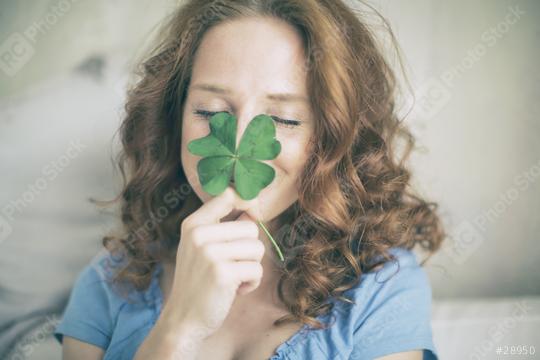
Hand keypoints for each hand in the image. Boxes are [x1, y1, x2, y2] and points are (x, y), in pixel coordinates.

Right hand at [165, 187, 265, 337]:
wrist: (184, 320)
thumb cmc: (200, 282)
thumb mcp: (202, 248)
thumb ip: (223, 227)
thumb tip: (254, 209)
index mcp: (193, 224)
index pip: (228, 195)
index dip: (249, 201)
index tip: (254, 213)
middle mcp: (199, 234)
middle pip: (251, 227)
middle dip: (250, 249)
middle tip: (234, 265)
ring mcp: (210, 253)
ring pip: (257, 248)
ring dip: (252, 267)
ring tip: (234, 278)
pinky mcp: (223, 273)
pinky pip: (257, 270)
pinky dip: (252, 283)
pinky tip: (235, 290)